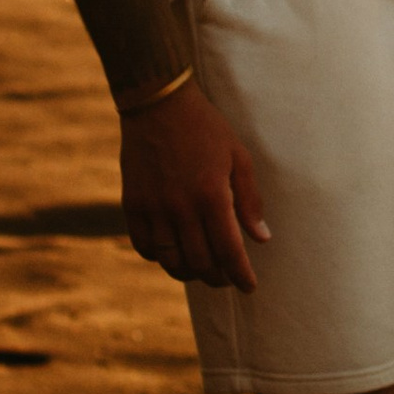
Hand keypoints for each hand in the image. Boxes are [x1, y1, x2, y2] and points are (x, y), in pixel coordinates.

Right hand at [120, 80, 270, 290]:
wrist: (158, 105)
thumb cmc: (206, 129)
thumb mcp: (238, 157)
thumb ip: (249, 200)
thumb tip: (261, 239)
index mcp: (211, 195)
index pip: (229, 251)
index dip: (240, 275)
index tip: (249, 287)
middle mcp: (180, 207)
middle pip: (200, 262)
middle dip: (218, 278)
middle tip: (228, 279)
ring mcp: (153, 208)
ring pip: (171, 261)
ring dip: (189, 273)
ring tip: (202, 271)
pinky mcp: (132, 205)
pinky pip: (145, 247)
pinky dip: (160, 258)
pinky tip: (173, 253)